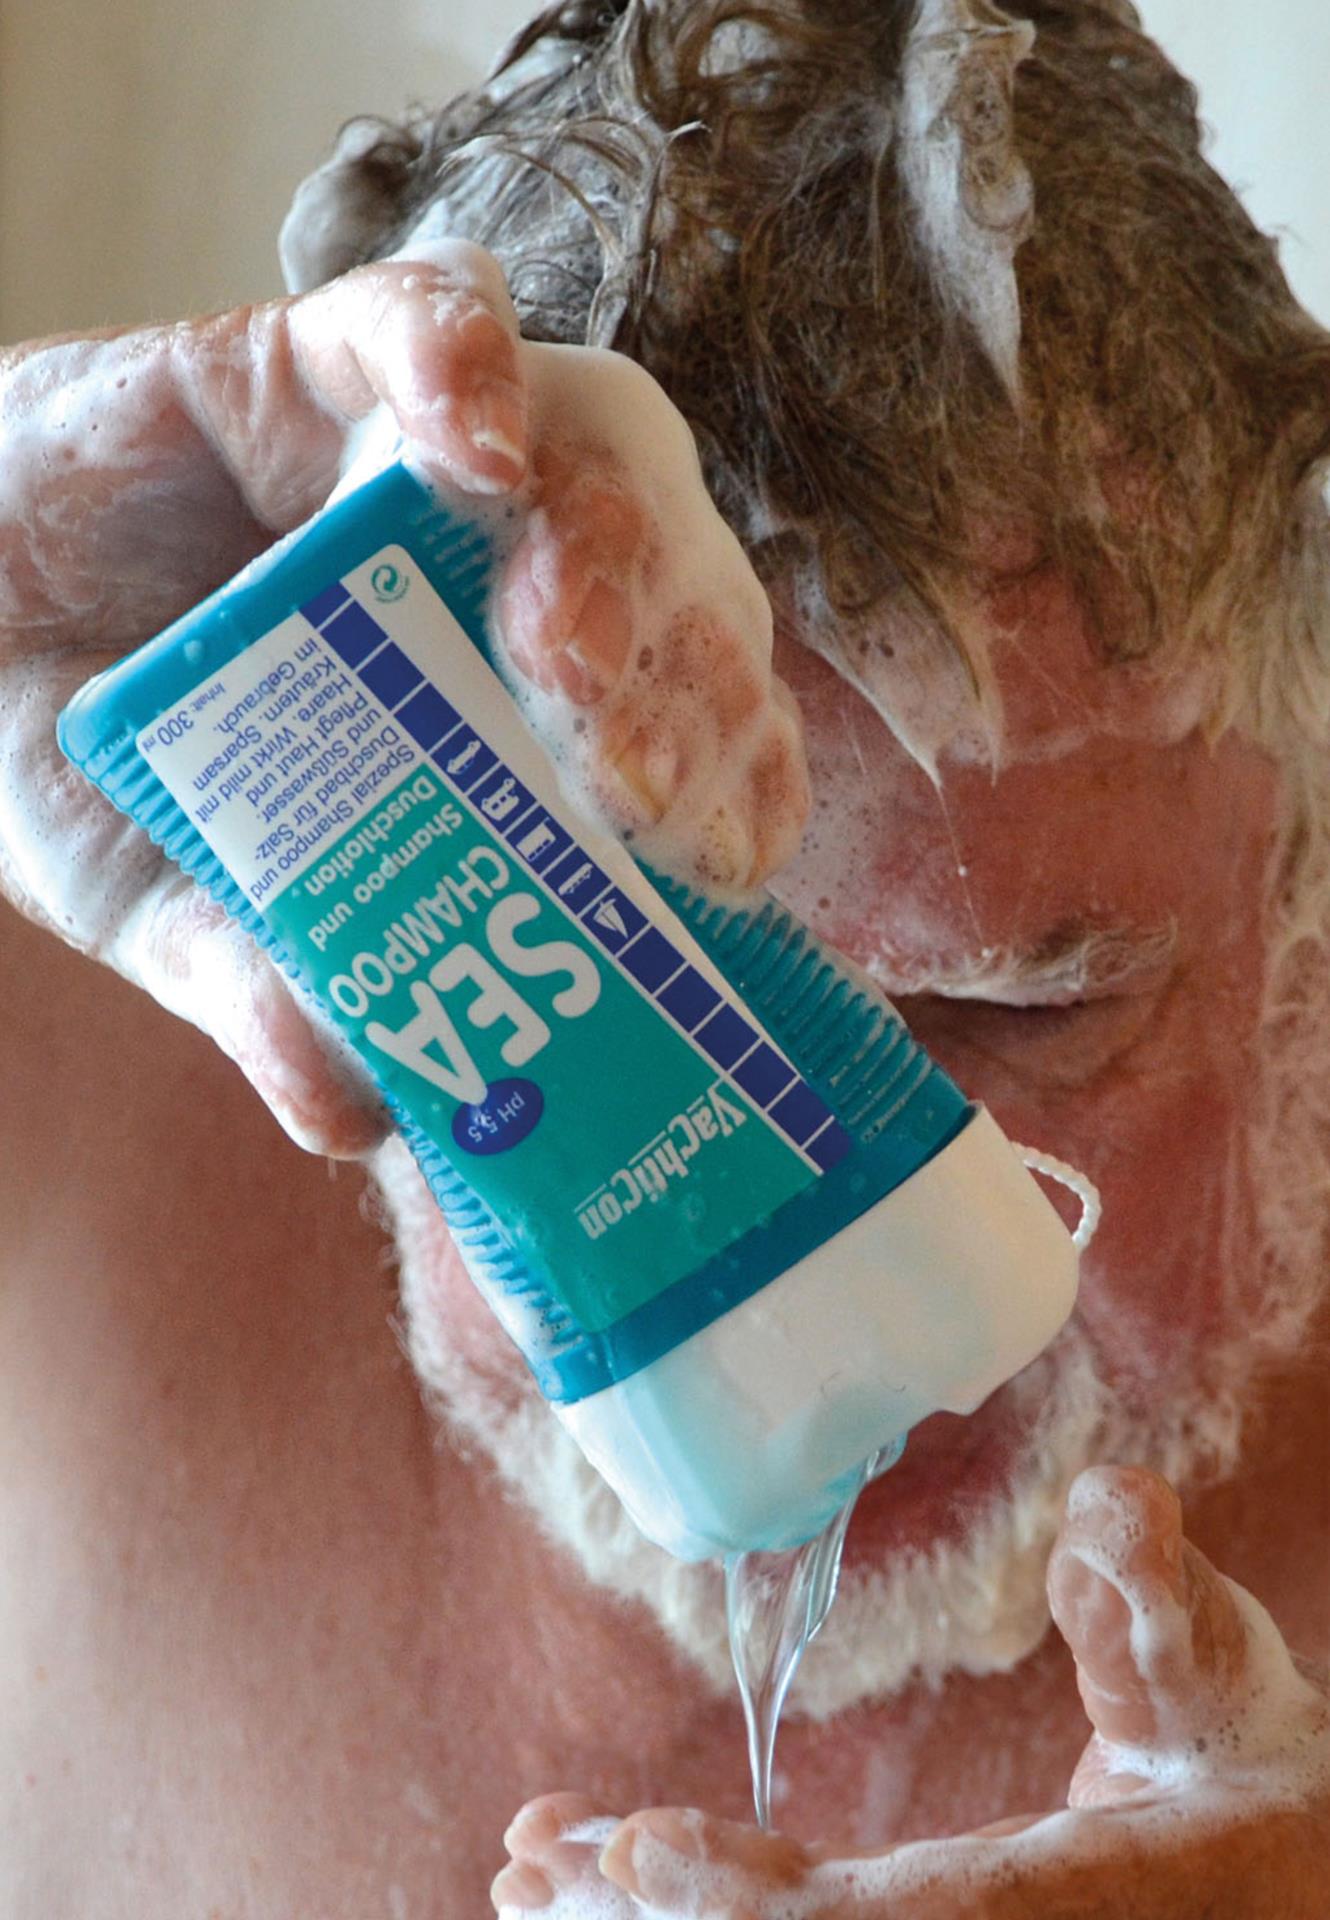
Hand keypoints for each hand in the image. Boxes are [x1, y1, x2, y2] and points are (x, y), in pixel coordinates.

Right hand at [0, 245, 805, 1154]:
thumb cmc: (93, 769)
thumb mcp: (167, 899)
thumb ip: (255, 983)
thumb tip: (353, 1115)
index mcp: (517, 720)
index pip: (691, 727)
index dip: (734, 778)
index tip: (722, 864)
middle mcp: (509, 586)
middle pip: (678, 591)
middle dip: (681, 677)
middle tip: (624, 777)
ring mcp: (433, 472)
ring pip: (604, 453)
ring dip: (608, 544)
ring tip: (554, 644)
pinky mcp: (326, 361)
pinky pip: (434, 323)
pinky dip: (464, 363)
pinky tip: (470, 441)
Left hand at [492, 1467, 1329, 1918]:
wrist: (1280, 1883)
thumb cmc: (1246, 1774)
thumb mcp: (1220, 1682)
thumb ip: (1160, 1603)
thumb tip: (1118, 1500)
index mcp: (1059, 1915)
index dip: (753, 1906)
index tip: (633, 1851)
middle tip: (526, 1861)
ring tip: (530, 1876)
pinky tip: (616, 1885)